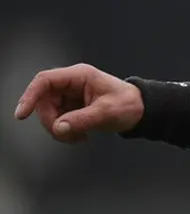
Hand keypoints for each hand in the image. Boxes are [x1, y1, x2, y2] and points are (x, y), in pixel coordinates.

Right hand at [13, 64, 143, 142]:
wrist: (142, 111)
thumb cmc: (129, 105)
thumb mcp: (106, 113)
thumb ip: (82, 120)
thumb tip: (58, 128)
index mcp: (79, 76)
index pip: (45, 81)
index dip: (30, 96)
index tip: (22, 114)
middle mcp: (72, 83)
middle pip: (44, 101)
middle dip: (51, 121)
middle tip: (67, 135)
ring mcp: (70, 96)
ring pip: (50, 113)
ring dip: (59, 129)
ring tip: (79, 138)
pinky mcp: (73, 107)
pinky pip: (59, 120)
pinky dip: (66, 131)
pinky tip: (81, 137)